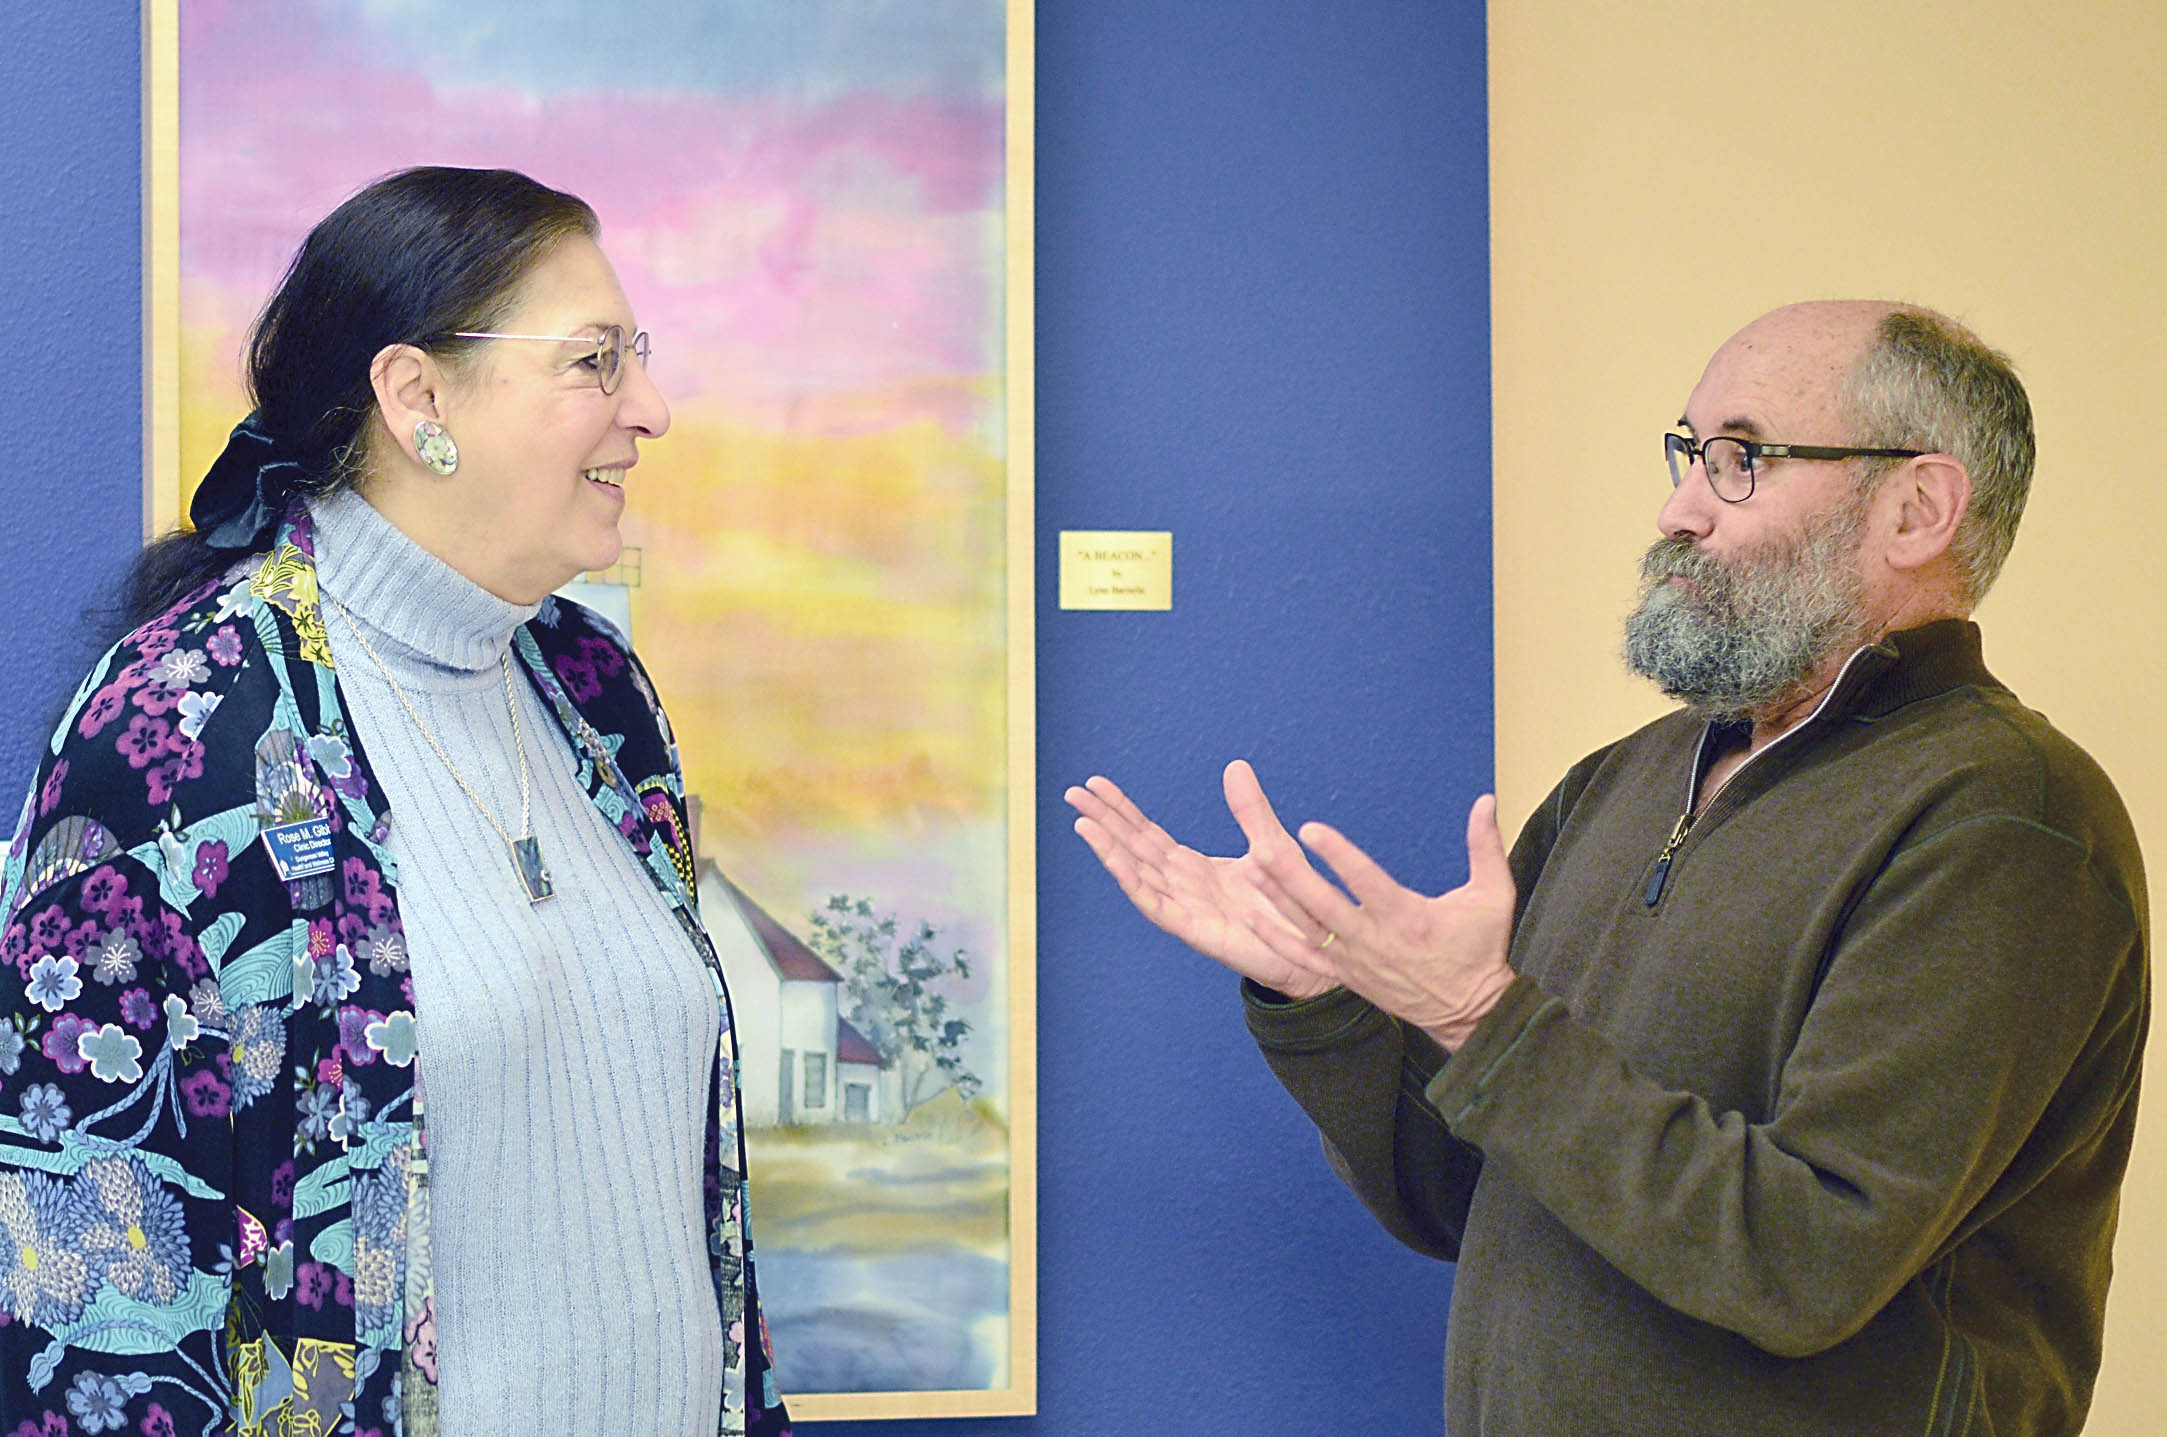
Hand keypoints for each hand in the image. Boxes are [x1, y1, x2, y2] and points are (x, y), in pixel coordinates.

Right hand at [1065, 760, 1340, 999]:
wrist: (1315, 950)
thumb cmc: (1290, 904)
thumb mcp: (1271, 844)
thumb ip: (1251, 809)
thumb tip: (1235, 765)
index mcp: (1193, 868)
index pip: (1147, 834)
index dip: (1120, 809)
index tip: (1096, 784)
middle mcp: (1181, 886)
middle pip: (1133, 847)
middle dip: (1103, 820)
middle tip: (1073, 792)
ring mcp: (1184, 908)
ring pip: (1136, 873)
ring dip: (1108, 848)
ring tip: (1082, 821)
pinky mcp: (1195, 929)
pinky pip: (1156, 904)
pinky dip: (1132, 881)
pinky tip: (1113, 860)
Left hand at [1247, 793, 1517, 1050]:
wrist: (1469, 1012)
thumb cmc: (1480, 949)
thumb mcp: (1494, 896)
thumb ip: (1485, 846)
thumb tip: (1486, 799)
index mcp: (1408, 918)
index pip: (1365, 882)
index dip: (1338, 856)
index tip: (1312, 830)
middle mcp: (1375, 940)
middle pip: (1323, 906)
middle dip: (1290, 876)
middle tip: (1262, 844)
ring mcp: (1355, 961)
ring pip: (1307, 929)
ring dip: (1277, 899)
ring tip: (1250, 866)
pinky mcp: (1345, 976)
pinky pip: (1303, 958)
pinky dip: (1277, 938)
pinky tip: (1252, 917)